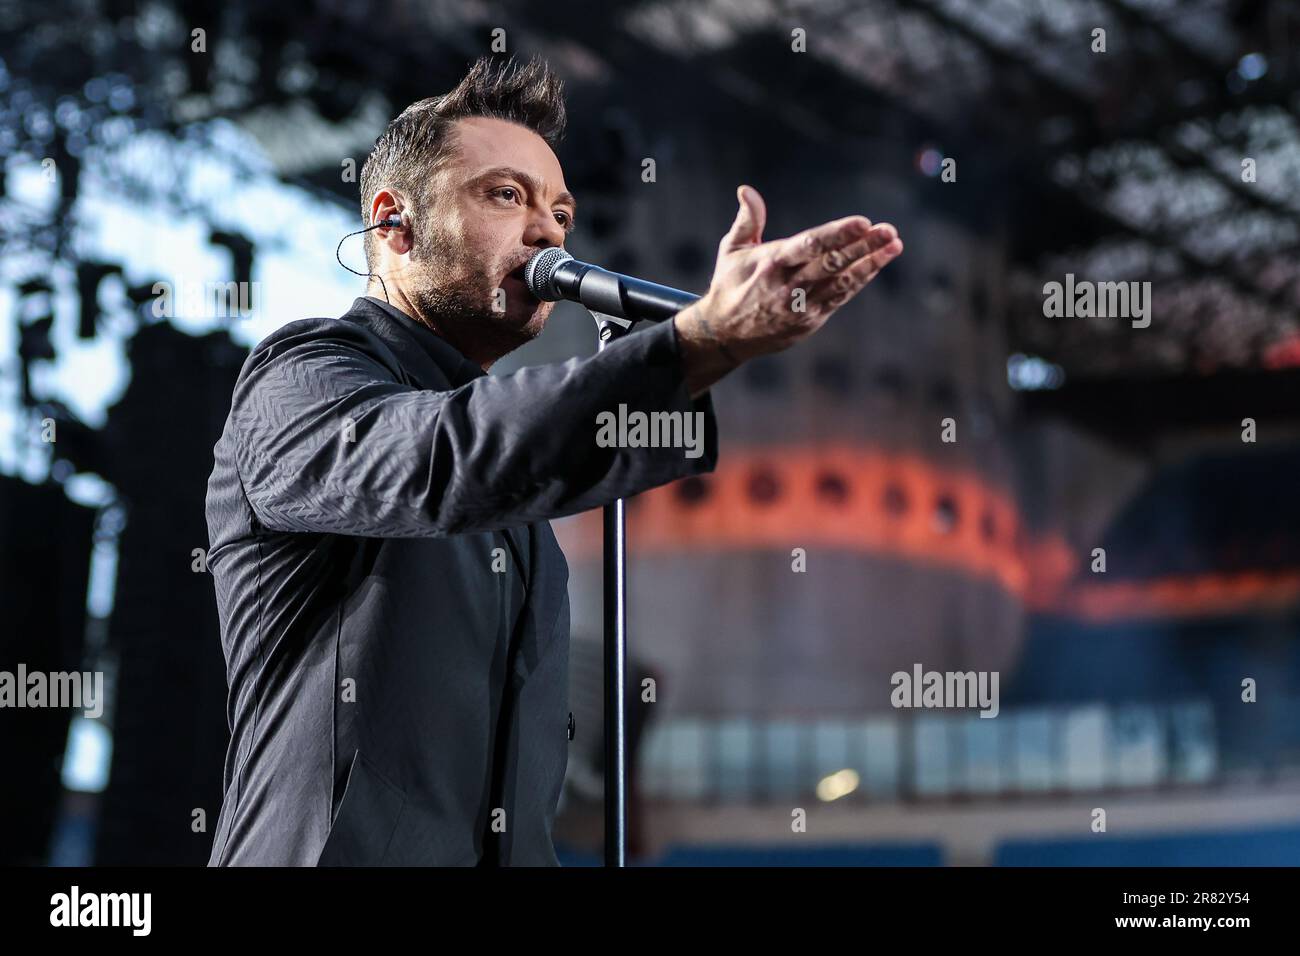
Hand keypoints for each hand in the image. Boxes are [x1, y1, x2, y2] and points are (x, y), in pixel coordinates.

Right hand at [674, 184, 902, 394]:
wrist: (725, 336)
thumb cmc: (730, 286)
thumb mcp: (731, 251)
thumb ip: (747, 220)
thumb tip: (746, 189)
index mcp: (771, 264)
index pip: (810, 246)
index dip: (838, 234)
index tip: (863, 222)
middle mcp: (789, 286)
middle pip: (832, 264)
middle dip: (863, 246)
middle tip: (889, 230)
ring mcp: (802, 306)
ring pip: (842, 282)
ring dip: (871, 263)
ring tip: (894, 245)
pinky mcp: (811, 321)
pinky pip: (841, 297)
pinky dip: (860, 280)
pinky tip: (877, 264)